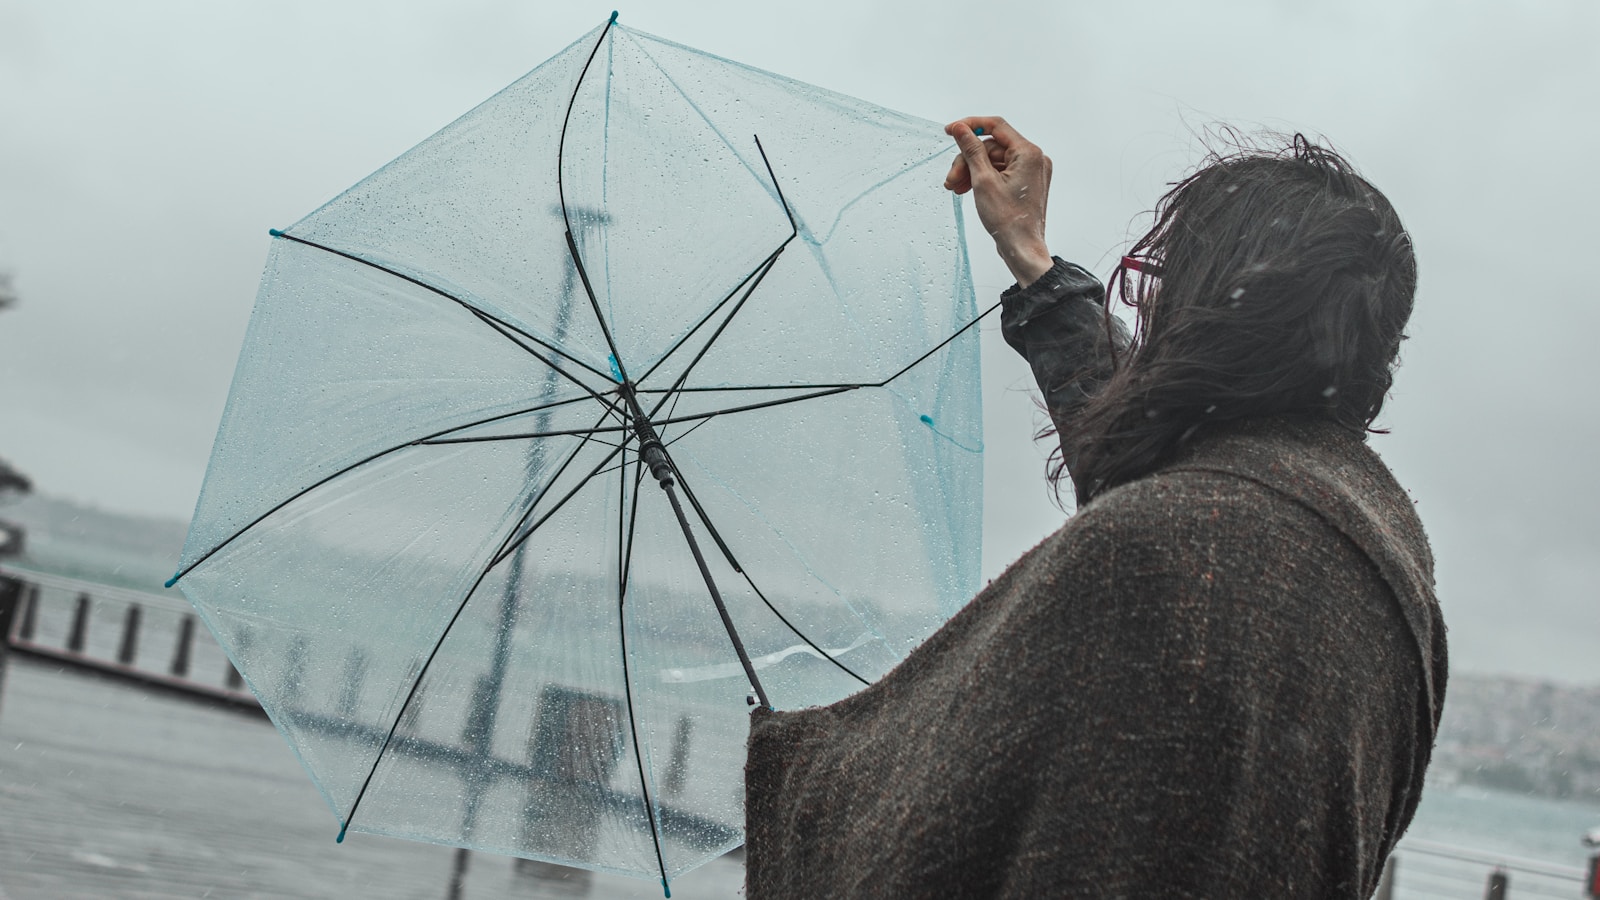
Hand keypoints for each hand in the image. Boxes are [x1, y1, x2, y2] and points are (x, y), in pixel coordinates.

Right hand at [944, 116, 1053, 287]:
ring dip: (972, 171)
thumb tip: (961, 129)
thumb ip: (972, 150)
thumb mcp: (983, 181)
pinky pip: (1000, 172)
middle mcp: (1034, 158)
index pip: (996, 126)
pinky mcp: (1026, 183)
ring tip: (955, 187)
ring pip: (993, 161)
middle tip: (951, 178)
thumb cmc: (1008, 220)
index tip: (950, 131)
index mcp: (1029, 153)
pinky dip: (982, 178)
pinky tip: (967, 189)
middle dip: (967, 160)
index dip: (970, 126)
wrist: (1021, 248)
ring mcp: (1031, 171)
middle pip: (992, 147)